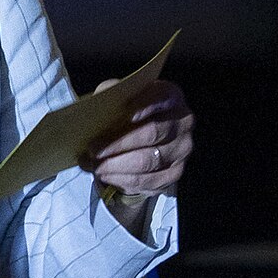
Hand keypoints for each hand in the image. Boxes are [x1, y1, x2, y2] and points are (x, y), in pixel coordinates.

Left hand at [85, 79, 193, 203]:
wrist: (141, 140)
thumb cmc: (128, 114)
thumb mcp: (119, 99)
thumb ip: (111, 96)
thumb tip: (98, 109)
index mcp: (171, 96)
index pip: (162, 98)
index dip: (146, 106)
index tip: (128, 115)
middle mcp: (183, 122)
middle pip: (152, 132)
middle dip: (120, 143)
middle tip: (94, 149)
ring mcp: (181, 150)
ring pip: (148, 161)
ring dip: (117, 165)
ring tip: (95, 165)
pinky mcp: (174, 173)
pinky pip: (147, 181)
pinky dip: (122, 180)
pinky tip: (107, 175)